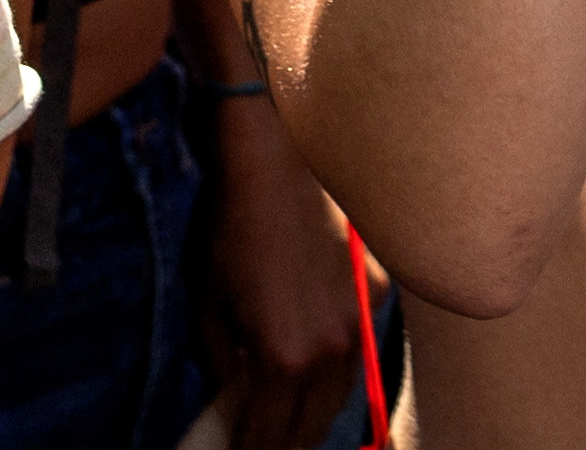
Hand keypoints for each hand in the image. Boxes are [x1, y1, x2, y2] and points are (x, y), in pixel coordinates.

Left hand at [207, 97, 362, 449]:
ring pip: (342, 392)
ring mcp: (361, 321)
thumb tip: (232, 394)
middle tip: (259, 438)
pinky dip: (336, 361)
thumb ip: (222, 365)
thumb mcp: (208, 306)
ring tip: (285, 407)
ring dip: (313, 407)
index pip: (270, 436)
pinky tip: (314, 351)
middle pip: (313, 426)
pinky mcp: (377, 292)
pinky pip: (358, 346)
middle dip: (285, 440)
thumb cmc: (230, 231)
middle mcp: (333, 349)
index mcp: (286, 357)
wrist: (274, 163)